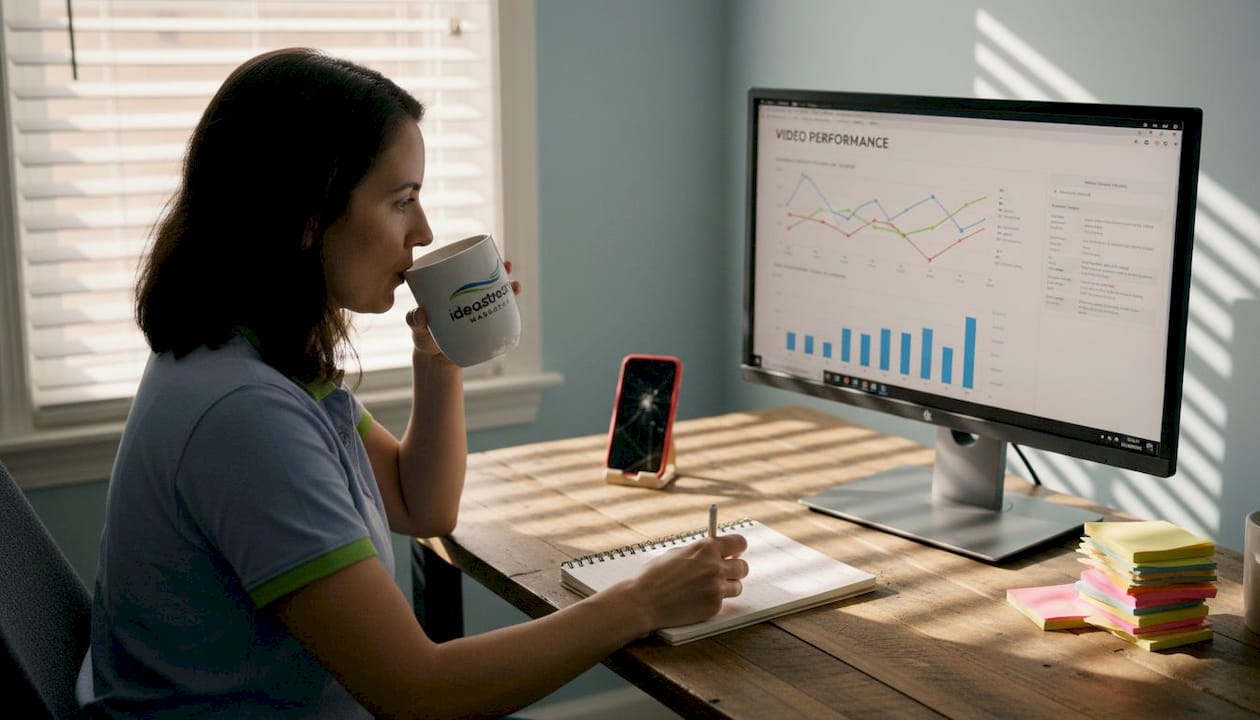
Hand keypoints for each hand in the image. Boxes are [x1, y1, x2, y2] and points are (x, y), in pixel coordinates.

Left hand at [405, 260, 521, 355]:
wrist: (437, 361)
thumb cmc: (425, 340)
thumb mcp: (418, 330)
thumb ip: (414, 321)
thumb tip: (420, 312)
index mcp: (449, 289)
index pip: (465, 268)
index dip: (477, 257)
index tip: (484, 251)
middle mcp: (467, 297)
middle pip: (485, 278)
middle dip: (499, 269)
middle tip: (507, 267)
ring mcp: (478, 310)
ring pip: (495, 293)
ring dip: (509, 286)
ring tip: (516, 286)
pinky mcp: (485, 324)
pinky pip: (500, 314)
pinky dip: (510, 308)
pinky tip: (516, 305)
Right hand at [631, 533, 748, 630]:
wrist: (644, 601)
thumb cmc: (656, 575)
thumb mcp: (677, 553)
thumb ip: (699, 552)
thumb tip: (715, 552)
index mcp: (707, 548)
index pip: (739, 543)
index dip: (737, 548)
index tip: (734, 552)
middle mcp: (715, 567)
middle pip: (743, 567)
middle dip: (734, 569)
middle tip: (724, 571)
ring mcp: (716, 588)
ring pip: (737, 587)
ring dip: (727, 586)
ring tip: (708, 587)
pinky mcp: (714, 606)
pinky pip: (723, 602)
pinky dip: (713, 601)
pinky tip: (696, 599)